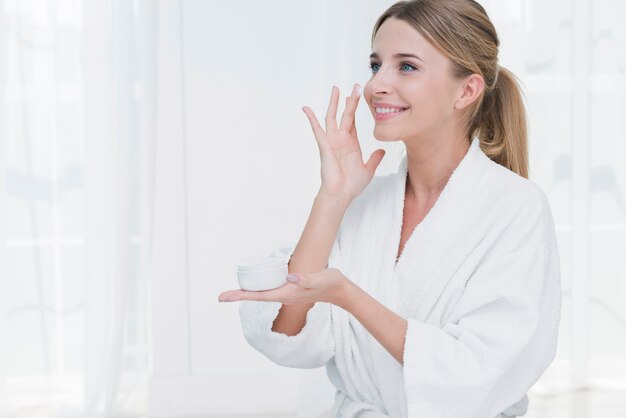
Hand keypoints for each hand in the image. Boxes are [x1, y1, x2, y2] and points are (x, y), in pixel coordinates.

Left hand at [218, 268, 350, 306]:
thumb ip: (306, 279)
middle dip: (238, 296)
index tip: (226, 297)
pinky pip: (269, 290)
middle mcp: (283, 295)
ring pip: (262, 294)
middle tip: (220, 297)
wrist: (340, 289)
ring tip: (232, 292)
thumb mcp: (320, 279)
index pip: (259, 296)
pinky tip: (253, 284)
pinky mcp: (289, 288)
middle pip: (256, 296)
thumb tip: (290, 278)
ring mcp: (286, 293)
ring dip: (246, 293)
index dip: (241, 295)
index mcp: (287, 294)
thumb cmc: (330, 283)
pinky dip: (257, 288)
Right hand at [302, 84, 385, 204]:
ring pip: (331, 117)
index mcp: (351, 144)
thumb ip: (374, 159)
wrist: (341, 195)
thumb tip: (382, 151)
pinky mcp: (325, 146)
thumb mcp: (368, 170)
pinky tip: (306, 108)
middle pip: (345, 115)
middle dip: (349, 100)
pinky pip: (317, 130)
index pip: (353, 121)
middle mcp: (341, 140)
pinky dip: (311, 118)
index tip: (358, 94)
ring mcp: (332, 142)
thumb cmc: (352, 185)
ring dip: (334, 103)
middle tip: (355, 85)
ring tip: (335, 88)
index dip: (354, 108)